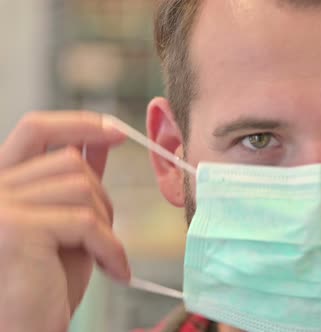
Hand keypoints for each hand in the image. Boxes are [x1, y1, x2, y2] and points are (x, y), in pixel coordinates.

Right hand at [0, 112, 129, 330]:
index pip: (36, 130)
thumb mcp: (65, 226)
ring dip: (106, 225)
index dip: (78, 123)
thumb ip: (74, 184)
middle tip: (104, 238)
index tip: (117, 130)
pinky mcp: (14, 229)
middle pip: (68, 162)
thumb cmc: (43, 288)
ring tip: (106, 257)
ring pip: (80, 187)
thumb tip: (100, 140)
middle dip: (101, 197)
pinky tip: (115, 272)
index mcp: (0, 184)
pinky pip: (86, 221)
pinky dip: (110, 247)